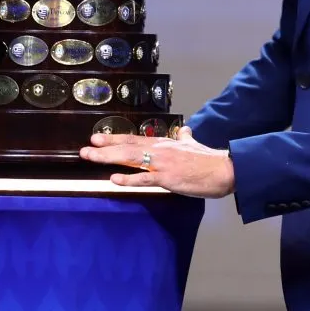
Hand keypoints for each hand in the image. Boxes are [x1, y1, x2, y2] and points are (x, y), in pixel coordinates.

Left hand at [79, 126, 234, 197]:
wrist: (223, 169)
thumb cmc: (209, 159)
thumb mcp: (194, 144)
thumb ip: (186, 137)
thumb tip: (185, 130)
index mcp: (163, 143)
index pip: (134, 139)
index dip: (114, 138)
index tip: (96, 138)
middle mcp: (159, 150)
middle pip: (127, 147)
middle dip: (105, 148)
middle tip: (85, 149)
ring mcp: (162, 164)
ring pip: (131, 159)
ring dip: (110, 158)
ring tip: (92, 157)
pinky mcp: (168, 178)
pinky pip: (144, 179)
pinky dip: (128, 179)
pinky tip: (114, 180)